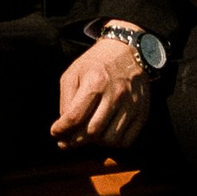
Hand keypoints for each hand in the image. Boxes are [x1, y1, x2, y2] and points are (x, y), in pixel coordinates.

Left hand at [51, 35, 149, 151]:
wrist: (128, 52)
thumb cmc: (96, 63)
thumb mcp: (73, 73)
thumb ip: (66, 100)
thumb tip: (65, 128)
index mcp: (95, 82)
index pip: (75, 117)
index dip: (61, 130)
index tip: (55, 133)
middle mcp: (115, 95)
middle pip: (93, 132)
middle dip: (75, 141)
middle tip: (66, 142)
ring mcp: (131, 105)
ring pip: (110, 140)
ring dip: (95, 143)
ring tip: (86, 136)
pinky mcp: (142, 113)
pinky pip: (126, 140)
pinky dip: (112, 143)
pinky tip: (103, 135)